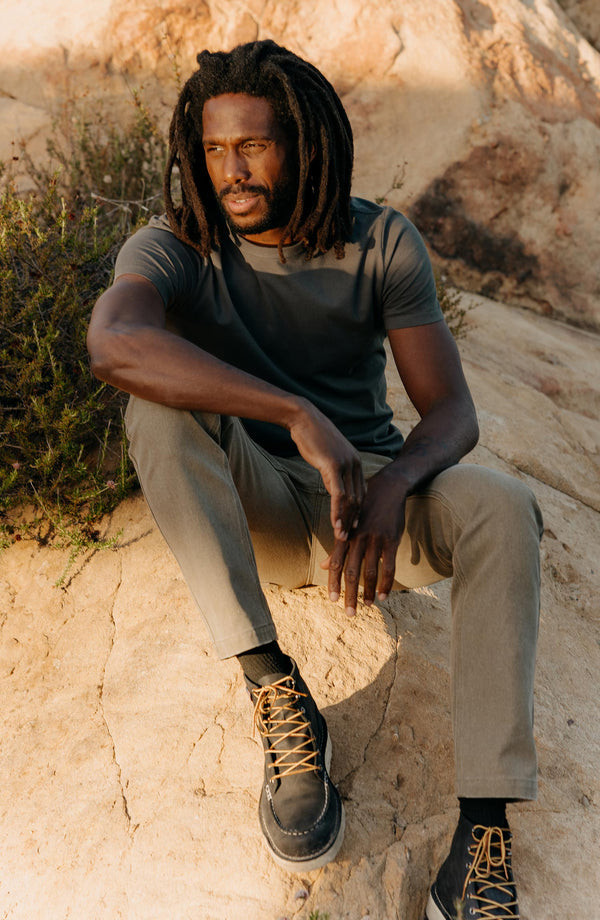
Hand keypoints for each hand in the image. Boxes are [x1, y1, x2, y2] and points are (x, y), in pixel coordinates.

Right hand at [288, 401, 364, 539]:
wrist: (304, 419)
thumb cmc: (312, 437)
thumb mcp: (327, 456)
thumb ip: (334, 471)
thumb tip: (333, 486)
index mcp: (356, 462)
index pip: (360, 492)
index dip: (358, 511)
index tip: (354, 526)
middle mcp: (355, 464)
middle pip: (358, 498)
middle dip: (353, 520)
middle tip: (348, 538)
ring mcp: (346, 464)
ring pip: (350, 499)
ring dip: (346, 520)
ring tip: (341, 537)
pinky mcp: (334, 465)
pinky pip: (338, 494)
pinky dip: (337, 511)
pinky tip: (335, 523)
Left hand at [321, 463, 409, 615]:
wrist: (387, 488)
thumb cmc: (364, 508)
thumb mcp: (348, 524)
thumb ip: (338, 547)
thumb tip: (325, 567)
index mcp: (346, 535)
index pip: (337, 563)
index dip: (334, 583)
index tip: (332, 600)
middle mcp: (358, 538)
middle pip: (352, 571)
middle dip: (350, 594)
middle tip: (349, 613)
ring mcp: (375, 539)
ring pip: (370, 571)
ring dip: (369, 592)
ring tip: (367, 605)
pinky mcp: (391, 540)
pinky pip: (389, 566)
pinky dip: (386, 583)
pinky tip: (384, 595)